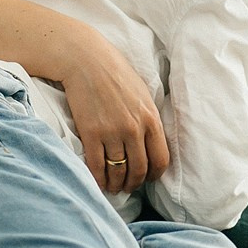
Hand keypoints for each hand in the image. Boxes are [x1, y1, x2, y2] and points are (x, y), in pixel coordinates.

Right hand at [57, 32, 169, 193]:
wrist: (87, 61)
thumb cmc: (116, 74)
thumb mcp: (143, 94)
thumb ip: (149, 119)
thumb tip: (152, 142)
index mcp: (151, 119)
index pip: (160, 160)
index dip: (155, 175)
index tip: (148, 178)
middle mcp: (134, 129)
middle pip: (139, 170)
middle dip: (135, 183)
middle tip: (129, 186)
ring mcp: (112, 132)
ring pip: (118, 171)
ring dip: (116, 184)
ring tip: (114, 187)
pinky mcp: (91, 133)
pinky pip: (97, 166)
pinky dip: (99, 178)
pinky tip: (99, 181)